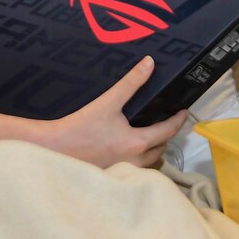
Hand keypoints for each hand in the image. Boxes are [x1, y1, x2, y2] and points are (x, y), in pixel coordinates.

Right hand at [47, 57, 186, 168]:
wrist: (54, 149)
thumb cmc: (80, 127)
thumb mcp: (108, 102)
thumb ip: (131, 83)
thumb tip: (149, 63)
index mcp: (137, 143)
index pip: (168, 131)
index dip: (178, 120)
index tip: (184, 111)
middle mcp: (135, 162)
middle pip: (161, 149)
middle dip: (166, 136)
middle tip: (165, 120)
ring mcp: (124, 171)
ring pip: (149, 162)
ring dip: (153, 149)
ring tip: (150, 134)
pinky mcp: (113, 175)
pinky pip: (135, 168)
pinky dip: (139, 158)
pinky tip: (129, 147)